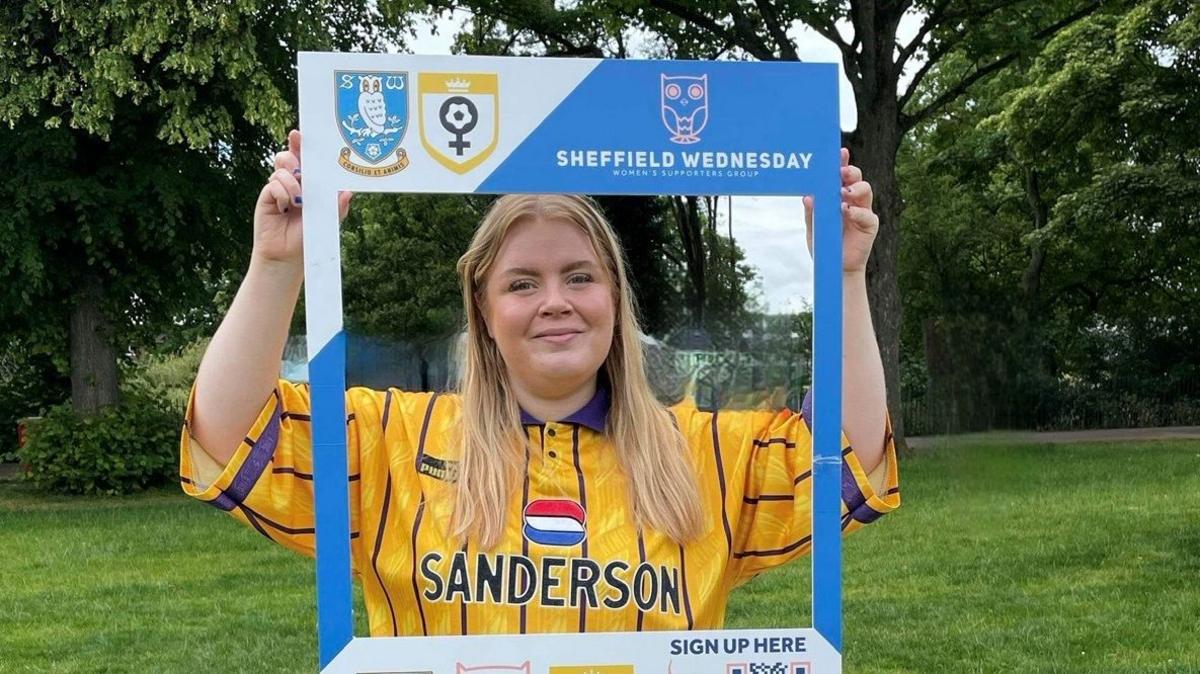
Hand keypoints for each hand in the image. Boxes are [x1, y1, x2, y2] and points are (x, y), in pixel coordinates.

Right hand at [252, 129, 353, 266]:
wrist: (288, 255)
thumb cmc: (310, 237)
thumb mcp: (329, 220)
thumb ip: (338, 206)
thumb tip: (349, 191)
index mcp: (310, 184)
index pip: (306, 159)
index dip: (301, 145)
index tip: (299, 134)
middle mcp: (294, 182)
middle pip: (289, 156)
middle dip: (293, 155)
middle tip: (299, 168)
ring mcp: (279, 188)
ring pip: (281, 168)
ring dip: (292, 181)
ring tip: (298, 200)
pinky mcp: (267, 195)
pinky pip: (273, 183)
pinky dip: (282, 193)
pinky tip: (285, 207)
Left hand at [803, 147, 878, 274]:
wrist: (834, 266)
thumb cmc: (824, 243)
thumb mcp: (813, 226)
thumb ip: (811, 212)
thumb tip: (807, 197)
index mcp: (840, 196)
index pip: (843, 176)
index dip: (843, 163)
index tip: (840, 153)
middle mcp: (853, 200)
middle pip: (857, 178)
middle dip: (851, 172)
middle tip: (841, 172)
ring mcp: (863, 211)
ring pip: (866, 191)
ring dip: (856, 188)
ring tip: (843, 192)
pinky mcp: (870, 225)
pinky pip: (867, 214)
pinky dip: (856, 211)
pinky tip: (846, 210)